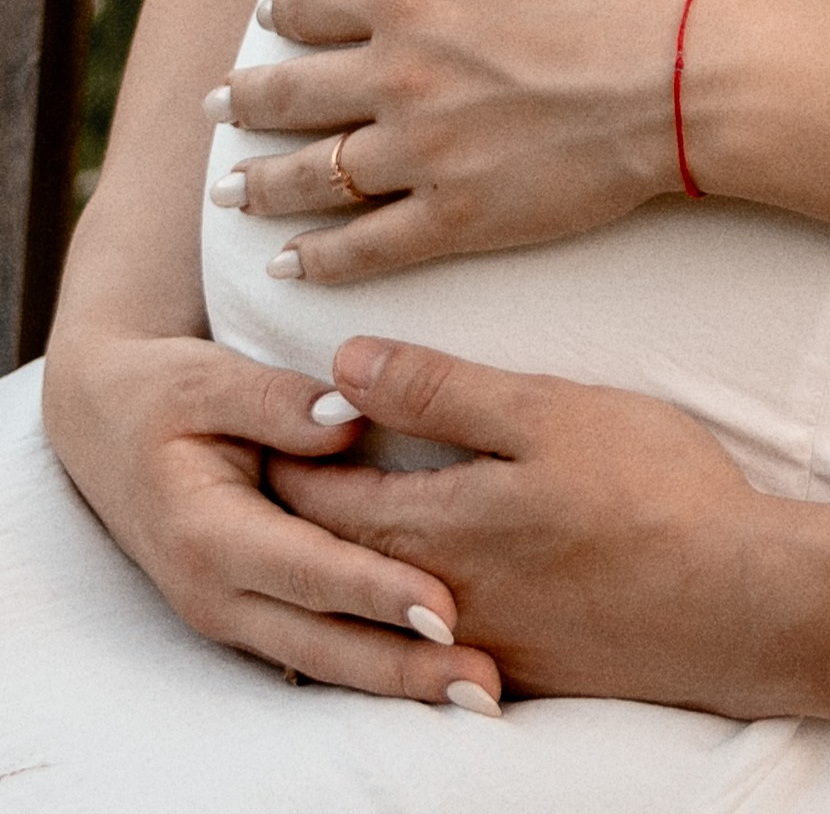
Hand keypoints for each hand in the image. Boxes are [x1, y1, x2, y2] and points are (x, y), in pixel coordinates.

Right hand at [39, 324, 502, 709]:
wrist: (107, 423)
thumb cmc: (165, 392)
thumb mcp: (210, 378)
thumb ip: (279, 401)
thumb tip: (351, 418)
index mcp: (205, 533)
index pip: (306, 569)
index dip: (375, 590)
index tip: (444, 607)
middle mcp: (214, 592)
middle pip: (320, 640)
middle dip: (402, 668)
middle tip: (480, 682)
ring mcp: (229, 613)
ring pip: (321, 658)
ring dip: (397, 680)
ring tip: (477, 692)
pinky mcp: (249, 614)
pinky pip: (315, 648)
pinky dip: (372, 666)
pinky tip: (433, 675)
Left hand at [217, 0, 691, 282]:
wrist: (682, 74)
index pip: (314, 3)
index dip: (284, 10)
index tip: (270, 19)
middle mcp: (398, 76)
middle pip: (291, 92)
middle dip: (243, 101)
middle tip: (212, 109)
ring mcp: (420, 153)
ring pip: (312, 175)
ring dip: (260, 185)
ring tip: (228, 194)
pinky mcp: (455, 217)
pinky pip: (365, 247)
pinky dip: (318, 261)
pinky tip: (288, 267)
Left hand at [270, 338, 814, 714]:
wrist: (737, 606)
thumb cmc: (650, 493)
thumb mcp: (546, 413)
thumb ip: (441, 390)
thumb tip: (343, 364)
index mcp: (435, 526)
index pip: (322, 495)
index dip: (284, 454)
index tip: (252, 424)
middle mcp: (436, 598)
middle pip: (336, 557)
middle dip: (296, 515)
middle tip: (263, 472)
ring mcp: (476, 642)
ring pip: (378, 605)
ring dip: (342, 569)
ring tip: (319, 531)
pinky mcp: (520, 668)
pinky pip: (429, 640)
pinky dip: (398, 611)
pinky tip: (410, 593)